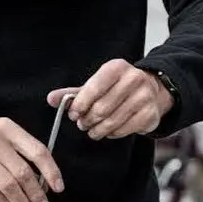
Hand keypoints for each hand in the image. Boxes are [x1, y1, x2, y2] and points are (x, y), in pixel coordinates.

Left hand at [47, 60, 173, 140]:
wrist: (151, 90)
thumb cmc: (117, 88)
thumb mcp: (95, 85)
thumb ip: (73, 93)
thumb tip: (51, 99)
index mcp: (117, 67)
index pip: (93, 87)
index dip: (80, 104)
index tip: (73, 114)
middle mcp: (134, 78)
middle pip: (102, 107)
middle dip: (88, 120)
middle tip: (82, 124)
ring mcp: (145, 96)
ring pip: (113, 121)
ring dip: (98, 130)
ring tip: (93, 130)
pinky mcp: (151, 113)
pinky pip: (125, 129)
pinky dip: (113, 134)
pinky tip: (109, 130)